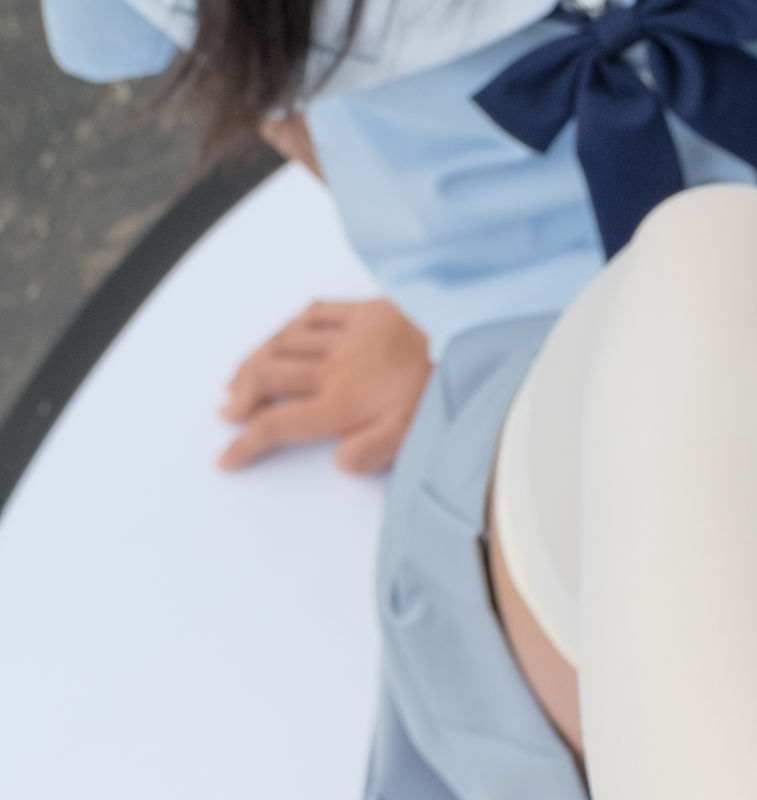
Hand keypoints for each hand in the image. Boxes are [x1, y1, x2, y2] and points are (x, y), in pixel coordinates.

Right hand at [217, 299, 431, 473]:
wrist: (464, 332)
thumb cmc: (439, 388)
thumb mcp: (409, 435)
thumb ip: (370, 452)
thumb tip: (338, 462)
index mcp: (342, 405)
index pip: (280, 425)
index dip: (247, 443)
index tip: (224, 457)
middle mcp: (333, 369)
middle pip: (269, 379)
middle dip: (241, 398)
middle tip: (226, 412)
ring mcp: (345, 337)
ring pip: (281, 345)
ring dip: (254, 363)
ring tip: (238, 380)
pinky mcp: (361, 312)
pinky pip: (313, 314)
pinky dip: (289, 327)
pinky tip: (280, 336)